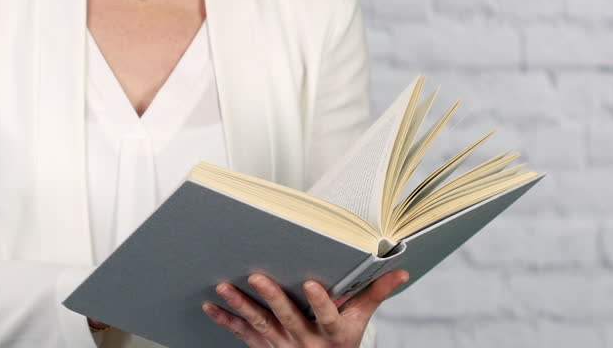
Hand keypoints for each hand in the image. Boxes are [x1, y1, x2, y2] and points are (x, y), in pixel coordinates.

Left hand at [201, 269, 407, 346]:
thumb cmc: (342, 340)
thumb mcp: (360, 321)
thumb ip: (376, 294)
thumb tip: (401, 271)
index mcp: (333, 333)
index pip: (328, 317)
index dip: (320, 302)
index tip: (312, 284)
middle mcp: (306, 341)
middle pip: (288, 319)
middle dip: (271, 298)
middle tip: (256, 277)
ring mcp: (282, 345)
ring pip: (260, 325)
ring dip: (241, 306)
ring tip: (224, 288)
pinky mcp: (264, 347)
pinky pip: (243, 333)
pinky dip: (226, 320)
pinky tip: (211, 306)